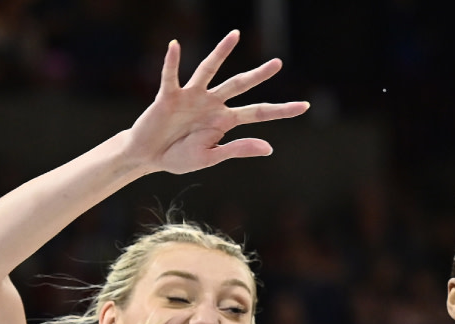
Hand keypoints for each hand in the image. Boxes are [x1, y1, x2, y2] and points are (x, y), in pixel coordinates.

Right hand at [124, 30, 308, 174]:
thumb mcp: (210, 157)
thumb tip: (270, 147)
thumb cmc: (179, 157)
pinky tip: (175, 45)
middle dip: (258, 76)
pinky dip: (172, 61)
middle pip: (239, 85)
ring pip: (209, 70)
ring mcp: (192, 97)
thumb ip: (238, 149)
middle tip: (278, 63)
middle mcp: (212, 103)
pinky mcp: (169, 95)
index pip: (259, 113)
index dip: (281, 110)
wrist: (149, 156)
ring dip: (221, 53)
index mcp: (224, 120)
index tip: (305, 106)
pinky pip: (171, 75)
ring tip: (235, 35)